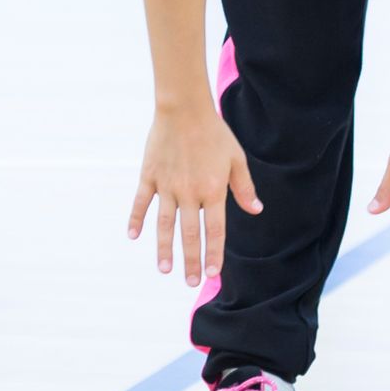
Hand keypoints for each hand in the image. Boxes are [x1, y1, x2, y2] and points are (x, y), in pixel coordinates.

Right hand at [126, 104, 261, 284]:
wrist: (184, 109)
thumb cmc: (214, 133)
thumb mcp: (236, 158)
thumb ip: (244, 187)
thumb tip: (256, 210)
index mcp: (213, 190)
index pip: (215, 230)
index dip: (214, 253)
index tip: (213, 273)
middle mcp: (189, 193)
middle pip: (190, 234)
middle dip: (190, 260)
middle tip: (189, 282)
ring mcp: (167, 186)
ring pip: (165, 224)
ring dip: (165, 249)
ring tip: (164, 270)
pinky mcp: (149, 176)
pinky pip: (141, 202)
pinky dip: (136, 219)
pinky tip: (133, 236)